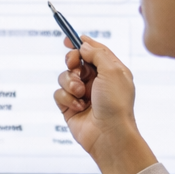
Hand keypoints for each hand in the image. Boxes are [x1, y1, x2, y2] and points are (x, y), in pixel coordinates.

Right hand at [52, 37, 158, 173]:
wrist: (109, 134)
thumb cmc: (116, 104)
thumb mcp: (113, 71)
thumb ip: (97, 53)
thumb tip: (84, 45)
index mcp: (110, 71)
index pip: (93, 51)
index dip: (81, 43)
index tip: (67, 38)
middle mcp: (96, 81)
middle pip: (75, 61)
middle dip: (72, 62)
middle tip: (74, 65)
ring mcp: (82, 94)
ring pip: (64, 77)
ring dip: (70, 83)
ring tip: (80, 94)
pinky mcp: (69, 107)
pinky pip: (58, 94)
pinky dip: (66, 98)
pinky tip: (78, 107)